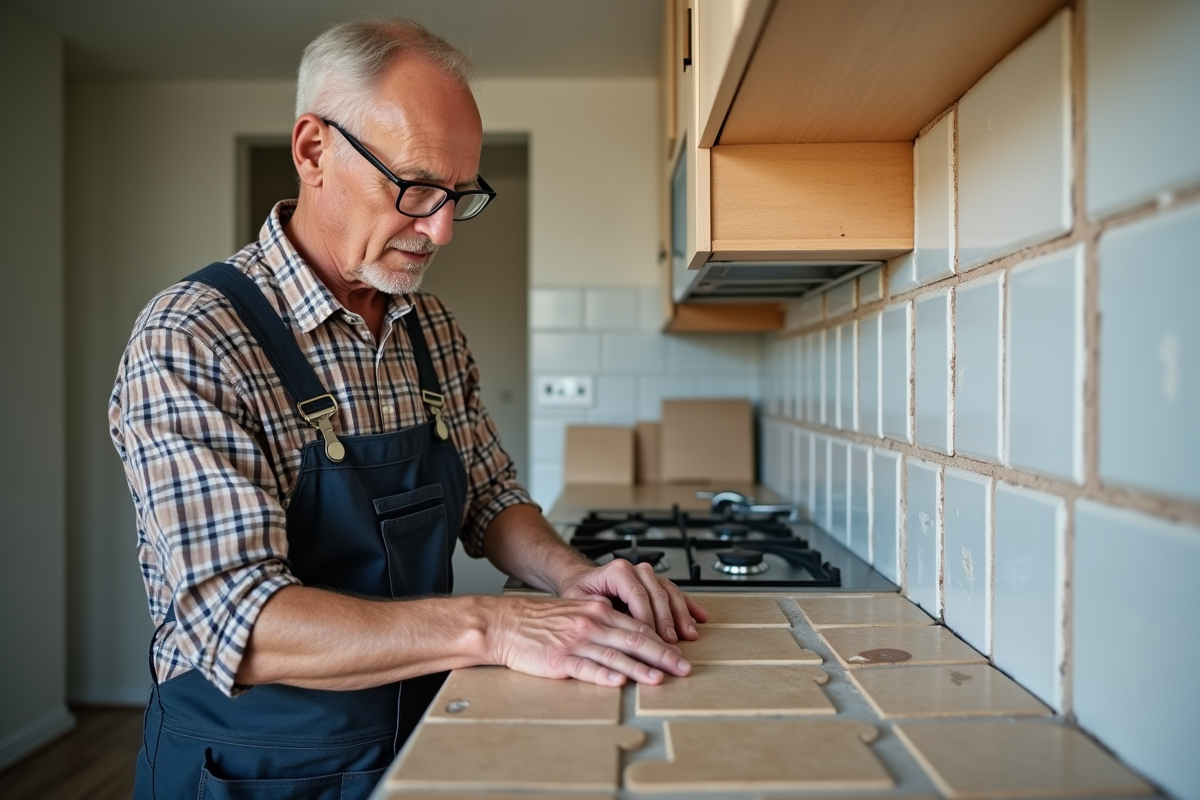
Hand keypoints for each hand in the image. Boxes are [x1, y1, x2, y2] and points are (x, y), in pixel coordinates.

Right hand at [488, 596, 692, 686]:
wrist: (504, 623)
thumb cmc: (538, 621)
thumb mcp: (576, 612)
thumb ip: (602, 622)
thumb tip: (630, 637)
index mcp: (597, 610)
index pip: (638, 625)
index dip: (662, 641)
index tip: (679, 653)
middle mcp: (590, 623)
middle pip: (634, 638)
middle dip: (663, 655)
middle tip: (683, 668)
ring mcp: (575, 641)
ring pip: (615, 654)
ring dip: (640, 668)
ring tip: (659, 678)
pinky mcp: (558, 659)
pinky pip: (585, 667)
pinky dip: (603, 674)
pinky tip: (618, 681)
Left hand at [558, 560, 708, 644]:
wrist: (583, 580)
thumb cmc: (579, 591)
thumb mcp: (577, 600)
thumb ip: (594, 610)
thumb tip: (612, 626)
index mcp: (617, 571)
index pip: (637, 594)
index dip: (648, 617)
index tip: (653, 638)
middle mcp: (636, 570)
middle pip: (657, 594)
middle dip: (667, 620)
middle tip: (672, 642)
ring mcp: (648, 576)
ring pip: (670, 593)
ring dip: (682, 615)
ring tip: (689, 634)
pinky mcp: (656, 584)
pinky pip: (676, 593)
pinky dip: (689, 606)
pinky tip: (699, 618)